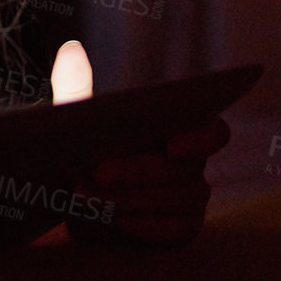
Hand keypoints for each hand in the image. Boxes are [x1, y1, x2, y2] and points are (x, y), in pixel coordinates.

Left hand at [51, 41, 226, 246]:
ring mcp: (190, 200)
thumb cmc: (79, 157)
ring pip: (181, 199)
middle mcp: (192, 165)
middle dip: (139, 170)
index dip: (201, 137)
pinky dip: (144, 225)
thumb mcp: (71, 127)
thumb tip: (71, 49)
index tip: (172, 144)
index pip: (213, 131)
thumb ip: (75, 91)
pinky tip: (115, 221)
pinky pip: (176, 230)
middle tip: (96, 172)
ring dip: (134, 198)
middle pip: (186, 168)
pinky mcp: (180, 231)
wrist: (67, 208)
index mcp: (177, 131)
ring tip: (89, 197)